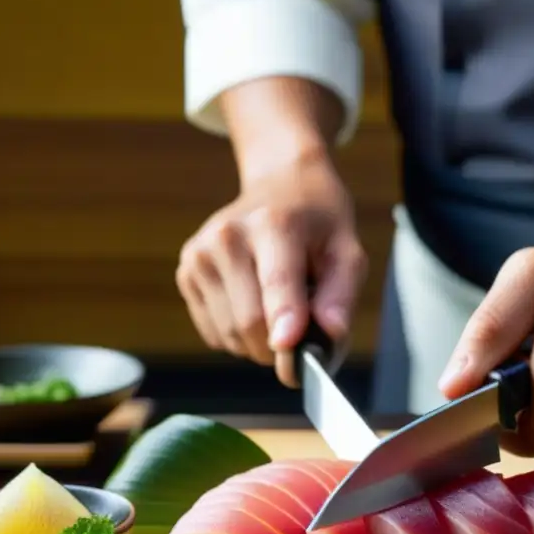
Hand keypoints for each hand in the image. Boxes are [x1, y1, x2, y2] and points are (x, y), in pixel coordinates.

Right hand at [176, 151, 365, 386]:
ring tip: (280, 311)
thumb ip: (341, 295)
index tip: (288, 347)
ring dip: (260, 343)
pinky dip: (239, 336)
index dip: (284, 320)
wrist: (280, 186)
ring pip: (230, 335)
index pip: (277, 282)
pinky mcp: (186, 274)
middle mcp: (227, 236)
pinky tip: (256, 305)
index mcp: (273, 224)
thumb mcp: (347, 251)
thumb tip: (331, 334)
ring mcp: (200, 255)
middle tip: (303, 336)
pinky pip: (215, 333)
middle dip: (280, 346)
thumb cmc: (318, 225)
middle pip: (250, 321)